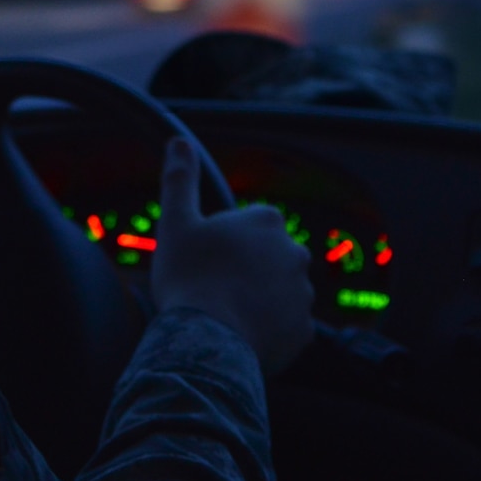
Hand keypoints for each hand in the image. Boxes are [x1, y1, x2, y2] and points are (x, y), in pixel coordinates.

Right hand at [150, 137, 315, 373]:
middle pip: (268, 259)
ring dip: (260, 301)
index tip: (207, 259)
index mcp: (267, 221)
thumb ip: (180, 180)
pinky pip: (286, 327)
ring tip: (226, 315)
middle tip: (214, 288)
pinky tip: (241, 335)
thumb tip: (179, 142)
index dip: (227, 243)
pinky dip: (269, 331)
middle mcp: (294, 252)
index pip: (252, 226)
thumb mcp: (176, 222)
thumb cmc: (189, 276)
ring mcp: (303, 293)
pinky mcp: (304, 330)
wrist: (207, 338)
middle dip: (248, 271)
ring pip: (278, 293)